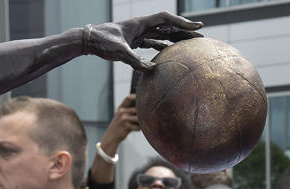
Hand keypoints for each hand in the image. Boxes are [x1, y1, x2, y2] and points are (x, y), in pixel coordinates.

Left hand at [85, 12, 201, 70]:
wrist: (89, 41)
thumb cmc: (102, 43)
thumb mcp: (119, 52)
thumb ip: (134, 61)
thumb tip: (151, 70)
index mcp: (141, 24)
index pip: (166, 19)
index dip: (182, 22)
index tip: (196, 27)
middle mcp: (142, 26)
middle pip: (168, 26)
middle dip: (184, 30)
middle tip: (200, 36)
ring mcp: (138, 33)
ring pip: (161, 34)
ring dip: (175, 38)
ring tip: (190, 44)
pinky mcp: (134, 41)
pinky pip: (152, 42)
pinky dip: (162, 46)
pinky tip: (169, 53)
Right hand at [101, 94, 138, 148]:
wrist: (111, 136)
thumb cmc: (118, 125)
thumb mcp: (119, 115)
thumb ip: (128, 110)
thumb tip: (143, 106)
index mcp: (120, 108)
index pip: (128, 98)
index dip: (135, 96)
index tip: (142, 96)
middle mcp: (122, 112)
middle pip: (136, 109)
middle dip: (143, 112)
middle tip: (148, 114)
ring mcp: (124, 119)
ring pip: (138, 118)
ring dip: (142, 121)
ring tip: (143, 123)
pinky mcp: (127, 127)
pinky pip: (138, 126)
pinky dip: (139, 128)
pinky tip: (137, 129)